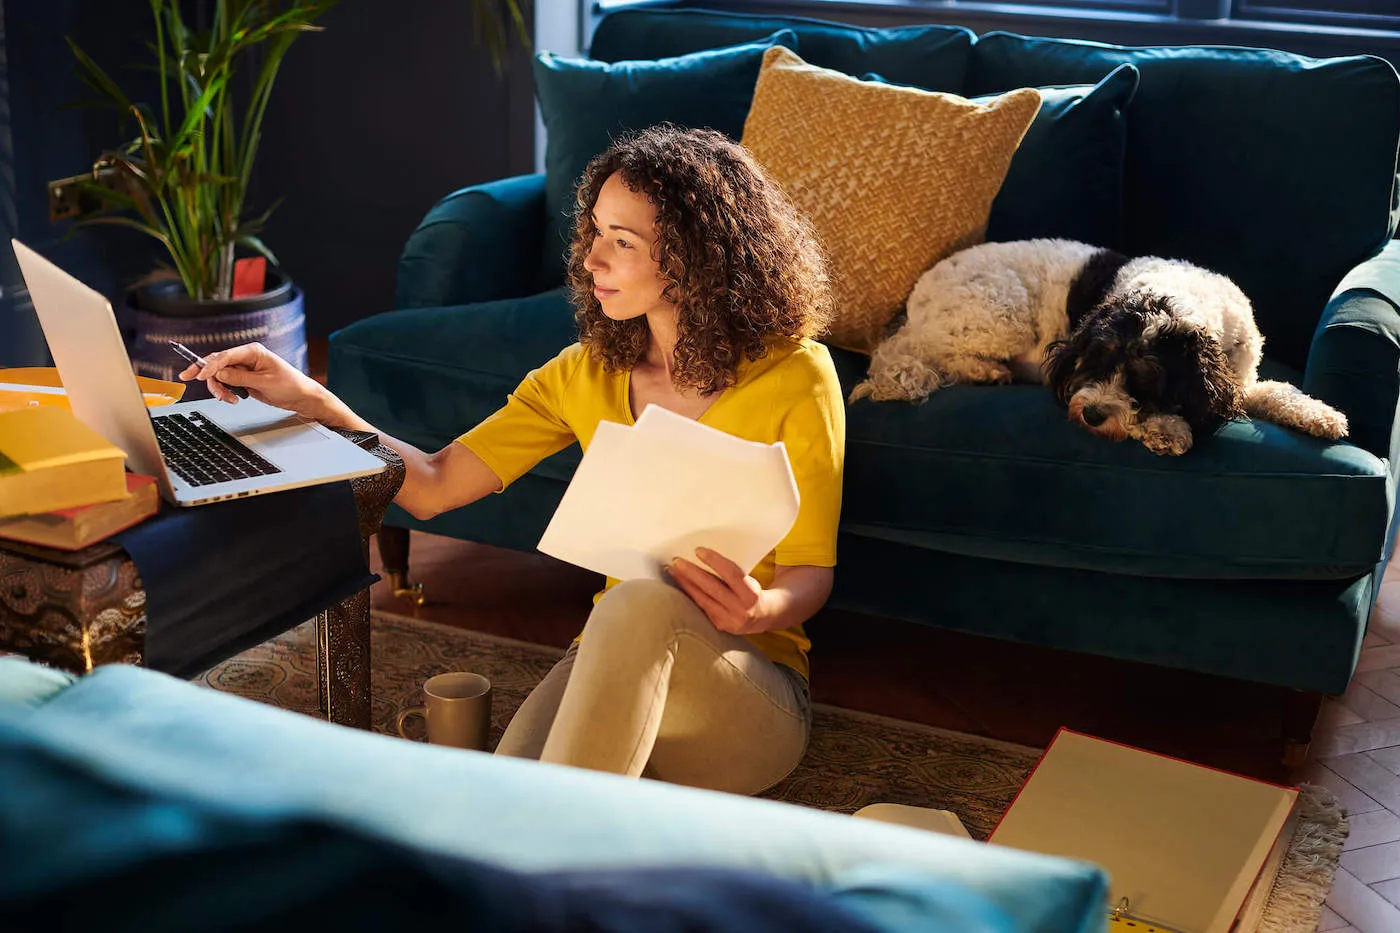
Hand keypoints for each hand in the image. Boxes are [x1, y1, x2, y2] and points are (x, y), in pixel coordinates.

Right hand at [178, 342, 327, 419]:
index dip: (209, 365)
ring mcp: (243, 368)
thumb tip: (219, 373)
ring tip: (229, 399)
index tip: (198, 375)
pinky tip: (231, 399)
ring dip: (218, 388)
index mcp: (253, 351)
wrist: (301, 397)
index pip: (225, 355)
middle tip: (193, 382)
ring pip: (218, 375)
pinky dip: (224, 391)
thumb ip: (240, 378)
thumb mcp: (264, 383)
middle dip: (207, 375)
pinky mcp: (243, 379)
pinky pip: (225, 383)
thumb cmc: (290, 385)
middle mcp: (246, 357)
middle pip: (216, 363)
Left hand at [665, 547, 771, 635]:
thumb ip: (732, 572)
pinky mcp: (720, 626)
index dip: (715, 561)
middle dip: (692, 573)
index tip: (698, 550)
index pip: (731, 574)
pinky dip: (690, 596)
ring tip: (672, 571)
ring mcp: (729, 620)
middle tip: (676, 561)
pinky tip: (679, 586)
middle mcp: (741, 609)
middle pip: (712, 588)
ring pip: (702, 600)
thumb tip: (704, 554)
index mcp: (751, 593)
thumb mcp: (750, 580)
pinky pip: (701, 609)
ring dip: (685, 584)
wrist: (763, 616)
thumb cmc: (752, 591)